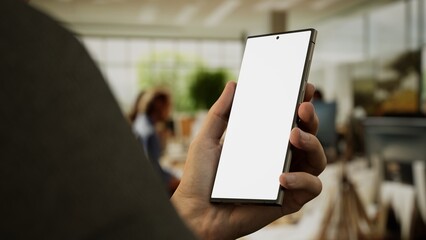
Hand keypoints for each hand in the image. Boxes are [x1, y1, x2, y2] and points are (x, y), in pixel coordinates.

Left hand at [171, 82, 325, 239]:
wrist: (196, 213)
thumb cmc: (200, 178)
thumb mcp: (207, 139)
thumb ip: (220, 112)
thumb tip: (233, 85)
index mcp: (265, 143)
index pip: (290, 120)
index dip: (302, 103)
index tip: (305, 87)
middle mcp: (280, 158)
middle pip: (309, 135)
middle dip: (311, 118)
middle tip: (302, 108)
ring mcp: (287, 178)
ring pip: (318, 159)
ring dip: (313, 144)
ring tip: (294, 135)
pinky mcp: (288, 200)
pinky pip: (312, 187)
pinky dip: (303, 180)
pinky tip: (282, 176)